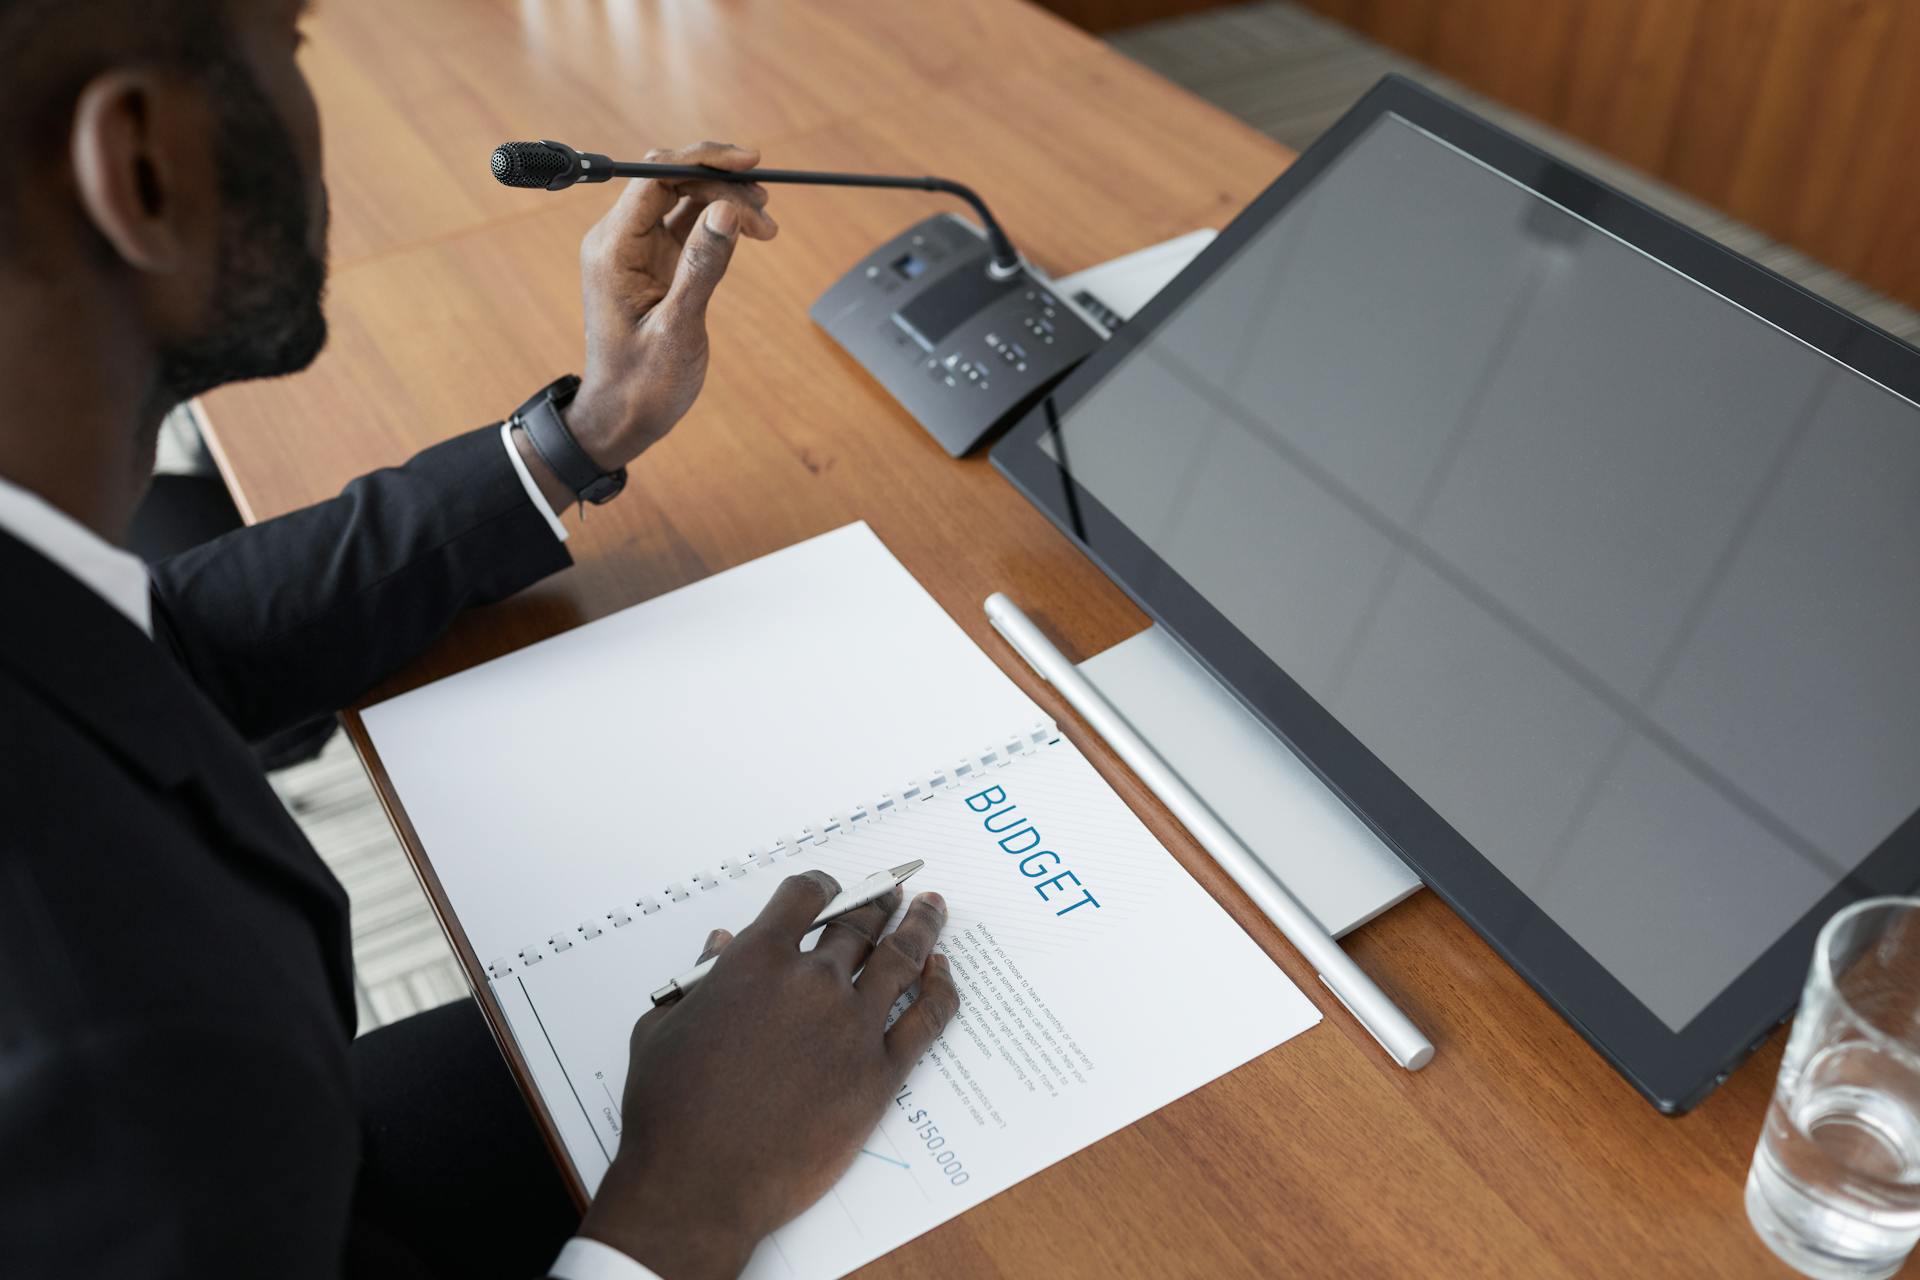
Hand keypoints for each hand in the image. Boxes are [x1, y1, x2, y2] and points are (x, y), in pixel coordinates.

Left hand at [514, 140, 778, 511]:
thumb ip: (702, 267)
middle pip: (671, 179)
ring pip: (683, 197)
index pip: (655, 177)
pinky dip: (720, 222)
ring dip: (726, 200)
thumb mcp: (677, 330)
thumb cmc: (642, 384)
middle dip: (721, 182)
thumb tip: (726, 211)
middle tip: (767, 209)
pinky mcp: (657, 263)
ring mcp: (639, 249)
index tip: (750, 164)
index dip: (703, 162)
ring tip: (766, 226)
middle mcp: (621, 240)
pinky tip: (750, 232)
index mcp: (613, 249)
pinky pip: (688, 223)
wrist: (623, 418)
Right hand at [578, 873, 958, 1279]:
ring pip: (901, 957)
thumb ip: (696, 977)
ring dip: (922, 927)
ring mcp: (851, 1025)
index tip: (832, 889)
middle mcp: (811, 981)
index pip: (804, 897)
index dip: (823, 886)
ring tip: (932, 909)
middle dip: (879, 900)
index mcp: (755, 960)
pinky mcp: (880, 1074)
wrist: (700, 1185)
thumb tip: (719, 943)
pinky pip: (927, 1019)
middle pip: (859, 922)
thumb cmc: (669, 1112)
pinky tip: (943, 973)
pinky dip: (941, 988)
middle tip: (896, 891)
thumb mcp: (661, 1028)